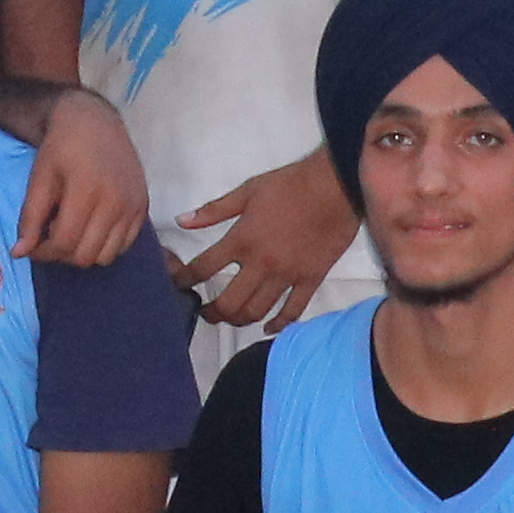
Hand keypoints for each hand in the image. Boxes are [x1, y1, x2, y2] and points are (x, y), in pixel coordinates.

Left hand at [9, 90, 149, 264]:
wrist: (94, 122)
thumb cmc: (61, 148)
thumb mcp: (39, 178)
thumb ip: (30, 217)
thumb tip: (19, 254)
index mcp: (87, 190)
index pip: (64, 243)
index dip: (43, 252)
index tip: (33, 246)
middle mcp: (116, 201)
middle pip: (86, 255)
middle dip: (62, 254)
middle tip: (50, 237)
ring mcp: (133, 205)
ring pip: (106, 256)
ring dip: (84, 252)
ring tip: (72, 231)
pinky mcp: (142, 207)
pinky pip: (124, 246)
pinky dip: (105, 245)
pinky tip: (91, 227)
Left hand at [169, 152, 357, 332]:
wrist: (335, 187)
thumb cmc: (290, 185)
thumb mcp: (247, 191)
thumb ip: (214, 210)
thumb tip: (183, 221)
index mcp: (242, 240)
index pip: (204, 268)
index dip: (185, 280)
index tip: (178, 285)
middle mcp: (261, 264)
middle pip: (229, 302)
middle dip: (212, 312)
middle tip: (206, 312)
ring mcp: (287, 275)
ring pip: (257, 311)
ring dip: (239, 320)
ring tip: (231, 319)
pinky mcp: (310, 280)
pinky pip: (293, 311)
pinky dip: (279, 324)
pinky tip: (268, 327)